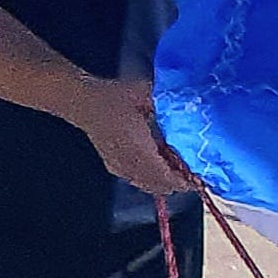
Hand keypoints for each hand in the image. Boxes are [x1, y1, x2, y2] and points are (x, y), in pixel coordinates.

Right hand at [75, 77, 197, 196]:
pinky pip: (133, 180)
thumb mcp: (141, 92)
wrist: (81, 101)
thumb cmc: (111, 95)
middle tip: (189, 176)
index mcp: (140, 148)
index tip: (196, 179)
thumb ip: (161, 100)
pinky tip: (151, 169)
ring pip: (145, 185)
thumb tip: (179, 101)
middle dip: (174, 184)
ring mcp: (119, 165)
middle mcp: (130, 162)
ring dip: (161, 183)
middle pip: (157, 186)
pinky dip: (147, 179)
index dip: (182, 181)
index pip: (165, 176)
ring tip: (174, 172)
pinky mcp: (111, 163)